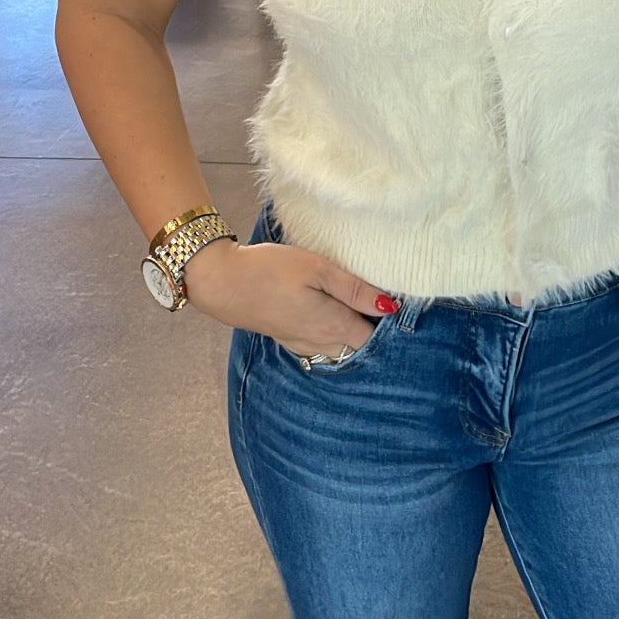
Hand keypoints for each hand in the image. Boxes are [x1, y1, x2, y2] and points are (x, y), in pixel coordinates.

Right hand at [184, 236, 392, 357]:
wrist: (221, 282)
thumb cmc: (269, 270)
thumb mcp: (317, 269)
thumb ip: (354, 290)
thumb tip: (390, 306)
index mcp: (333, 326)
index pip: (375, 338)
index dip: (390, 324)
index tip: (397, 302)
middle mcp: (320, 342)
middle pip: (360, 347)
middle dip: (374, 331)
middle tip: (381, 302)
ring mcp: (302, 344)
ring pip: (340, 349)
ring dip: (353, 334)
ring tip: (359, 307)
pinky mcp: (288, 339)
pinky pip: (321, 346)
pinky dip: (333, 336)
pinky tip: (331, 314)